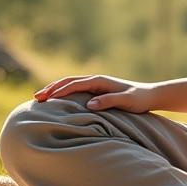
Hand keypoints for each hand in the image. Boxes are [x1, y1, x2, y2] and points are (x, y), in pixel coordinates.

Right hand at [33, 75, 157, 112]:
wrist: (150, 96)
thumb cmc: (139, 99)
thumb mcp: (127, 101)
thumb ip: (109, 101)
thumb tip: (89, 105)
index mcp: (100, 81)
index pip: (75, 84)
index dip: (60, 90)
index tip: (46, 98)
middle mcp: (96, 80)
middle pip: (68, 81)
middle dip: (51, 88)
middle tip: (36, 97)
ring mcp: (96, 85)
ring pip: (70, 84)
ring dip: (55, 89)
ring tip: (40, 98)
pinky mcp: (97, 91)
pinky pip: (76, 90)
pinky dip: (63, 93)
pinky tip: (56, 101)